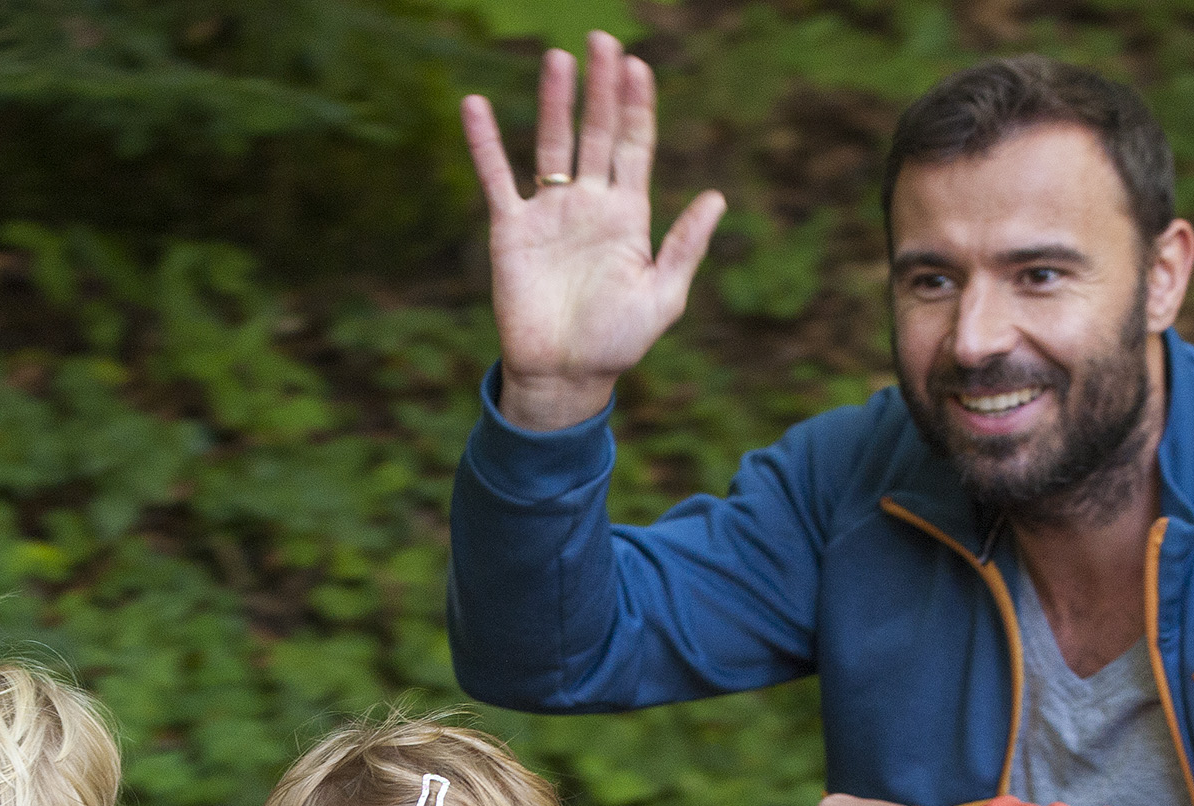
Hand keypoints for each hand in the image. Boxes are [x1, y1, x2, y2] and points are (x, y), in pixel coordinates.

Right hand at [460, 32, 725, 432]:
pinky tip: (476, 106)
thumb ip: (685, 246)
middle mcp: (589, 204)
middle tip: (602, 40)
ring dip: (555, 102)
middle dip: (601, 88)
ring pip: (551, 143)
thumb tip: (716, 196)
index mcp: (628, 215)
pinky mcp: (511, 229)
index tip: (638, 65)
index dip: (637, 106)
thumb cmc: (617, 343)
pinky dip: (485, 143)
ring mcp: (549, 212)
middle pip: (596, 132)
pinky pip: (496, 177)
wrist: (564, 376)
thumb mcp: (663, 297)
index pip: (635, 146)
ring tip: (558, 60)